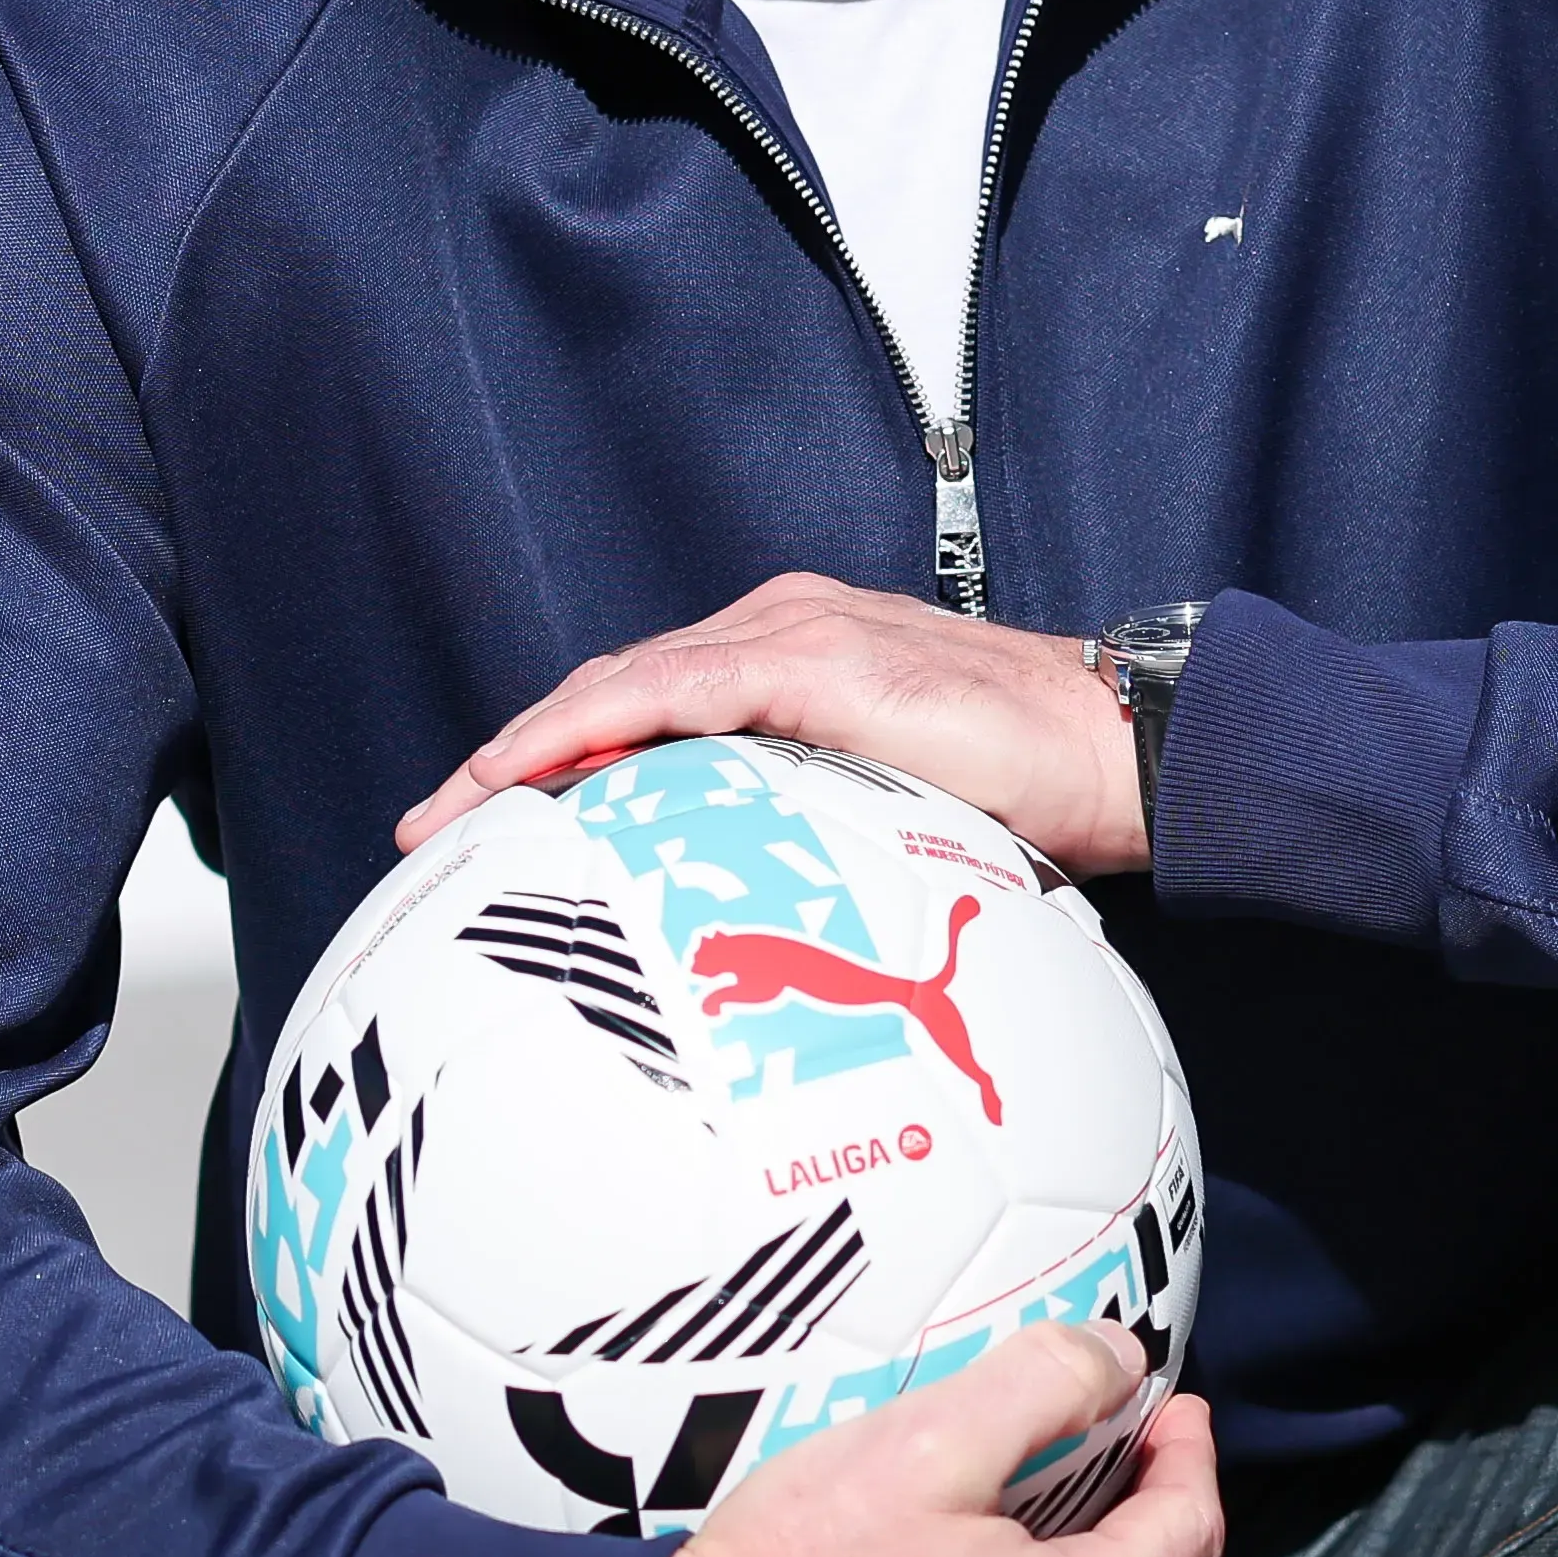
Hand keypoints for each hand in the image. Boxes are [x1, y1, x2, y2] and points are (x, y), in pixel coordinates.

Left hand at [403, 569, 1141, 871]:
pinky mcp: (814, 657)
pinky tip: (532, 774)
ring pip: (620, 684)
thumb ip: (825, 834)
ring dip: (528, 748)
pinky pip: (668, 692)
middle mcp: (778, 626)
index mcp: (793, 656)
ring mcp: (792, 633)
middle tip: (436, 828)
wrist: (1121, 751)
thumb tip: (772, 930)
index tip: (493, 824)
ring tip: (455, 813)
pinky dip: (591, 730)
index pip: (651, 705)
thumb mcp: (898, 818)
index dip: (564, 758)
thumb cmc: (1033, 793)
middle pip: (612, 689)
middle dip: (516, 757)